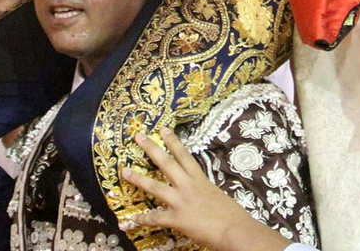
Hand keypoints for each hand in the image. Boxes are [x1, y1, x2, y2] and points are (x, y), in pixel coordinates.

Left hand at [119, 127, 288, 250]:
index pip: (184, 155)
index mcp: (200, 179)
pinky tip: (132, 220)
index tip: (163, 130)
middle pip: (167, 163)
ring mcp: (181, 201)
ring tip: (125, 171)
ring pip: (155, 187)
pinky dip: (143, 219)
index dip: (173, 141)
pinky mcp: (177, 218)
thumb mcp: (217, 195)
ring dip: (139, 179)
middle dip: (151, 149)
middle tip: (138, 136)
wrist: (234, 229)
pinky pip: (156, 218)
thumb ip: (204, 191)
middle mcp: (188, 186)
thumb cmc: (231, 214)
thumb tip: (199, 193)